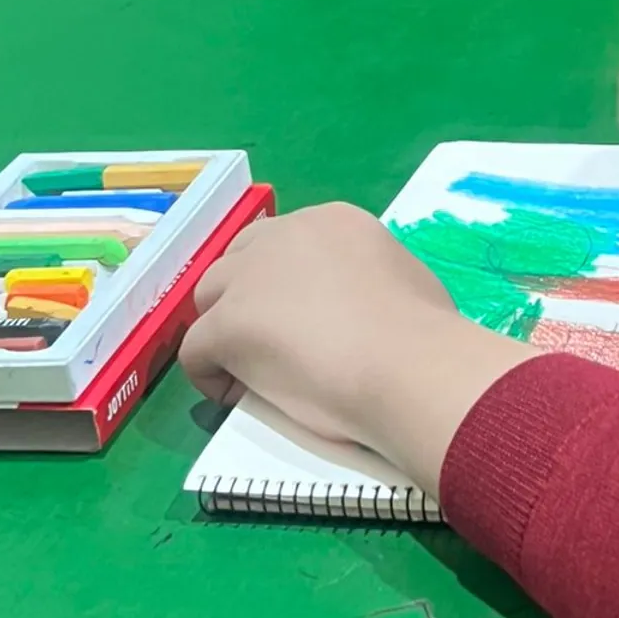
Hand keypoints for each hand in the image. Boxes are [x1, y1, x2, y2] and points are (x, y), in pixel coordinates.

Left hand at [180, 204, 531, 487]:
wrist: (408, 364)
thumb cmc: (423, 333)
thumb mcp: (403, 280)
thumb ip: (369, 280)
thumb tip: (362, 309)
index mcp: (335, 220)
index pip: (286, 243)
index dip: (287, 285)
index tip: (304, 321)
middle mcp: (287, 234)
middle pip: (240, 261)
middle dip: (247, 298)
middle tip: (272, 344)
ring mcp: (251, 276)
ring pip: (211, 297)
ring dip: (226, 331)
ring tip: (253, 372)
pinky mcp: (228, 322)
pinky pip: (195, 348)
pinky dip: (211, 374)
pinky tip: (237, 397)